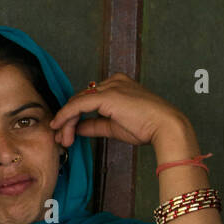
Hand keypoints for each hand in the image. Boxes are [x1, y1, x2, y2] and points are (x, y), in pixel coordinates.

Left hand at [49, 73, 188, 151]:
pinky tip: (59, 126)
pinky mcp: (107, 95)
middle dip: (67, 121)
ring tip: (63, 140)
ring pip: (77, 103)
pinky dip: (66, 115)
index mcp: (117, 86)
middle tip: (62, 140)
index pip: (88, 100)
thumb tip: (76, 129)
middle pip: (80, 100)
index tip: (67, 135)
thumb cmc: (146, 127)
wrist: (164, 126)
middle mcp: (113, 82)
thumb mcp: (113, 127)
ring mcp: (110, 86)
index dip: (73, 117)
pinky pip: (78, 105)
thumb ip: (94, 125)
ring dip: (66, 122)